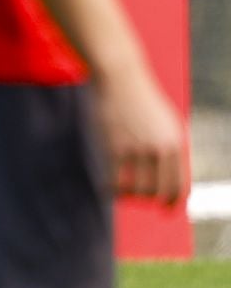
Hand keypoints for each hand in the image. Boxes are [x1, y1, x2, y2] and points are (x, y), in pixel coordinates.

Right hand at [91, 62, 187, 205]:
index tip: (165, 209)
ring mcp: (136, 148)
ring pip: (135, 188)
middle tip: (138, 198)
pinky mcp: (114, 146)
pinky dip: (111, 189)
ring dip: (128, 195)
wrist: (120, 78)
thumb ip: (170, 148)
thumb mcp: (166, 123)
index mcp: (176, 143)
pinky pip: (113, 180)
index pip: (178, 185)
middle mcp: (159, 148)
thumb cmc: (141, 100)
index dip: (172, 202)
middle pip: (155, 190)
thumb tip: (169, 176)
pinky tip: (108, 187)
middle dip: (147, 199)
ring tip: (122, 191)